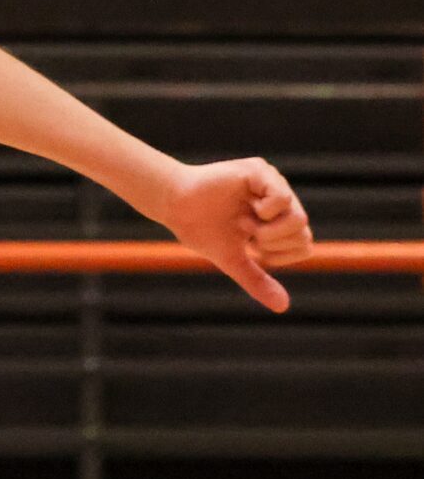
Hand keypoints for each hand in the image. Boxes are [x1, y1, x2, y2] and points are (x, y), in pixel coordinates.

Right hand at [158, 157, 313, 312]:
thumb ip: (257, 280)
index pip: (303, 245)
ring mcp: (271, 182)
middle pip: (302, 234)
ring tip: (244, 221)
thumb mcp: (233, 260)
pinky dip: (267, 212)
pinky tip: (247, 207)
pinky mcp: (259, 170)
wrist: (175, 205)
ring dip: (269, 231)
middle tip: (245, 232)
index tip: (251, 246)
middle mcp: (279, 200)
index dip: (280, 255)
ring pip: (298, 219)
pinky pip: (282, 198)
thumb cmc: (201, 229)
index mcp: (277, 220)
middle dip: (272, 244)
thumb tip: (283, 307)